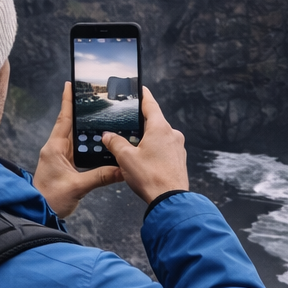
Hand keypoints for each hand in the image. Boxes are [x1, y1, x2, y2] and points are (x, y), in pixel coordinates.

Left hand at [32, 82, 122, 218]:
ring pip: (75, 136)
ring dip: (85, 126)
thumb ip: (101, 176)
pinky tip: (97, 141)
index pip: (64, 119)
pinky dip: (87, 142)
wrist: (38, 213)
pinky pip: (78, 149)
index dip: (67, 101)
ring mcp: (59, 157)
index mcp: (55, 148)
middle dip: (80, 109)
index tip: (70, 83)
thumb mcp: (78, 187)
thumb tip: (122, 169)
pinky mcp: (64, 166)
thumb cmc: (50, 199)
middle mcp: (56, 149)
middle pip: (70, 124)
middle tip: (91, 95)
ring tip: (98, 114)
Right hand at [102, 86, 189, 203]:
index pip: (151, 104)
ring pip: (160, 137)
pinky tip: (145, 161)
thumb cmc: (150, 177)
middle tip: (128, 124)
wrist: (170, 200)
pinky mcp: (179, 160)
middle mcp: (172, 134)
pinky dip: (154, 150)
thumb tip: (108, 136)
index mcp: (160, 128)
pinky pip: (165, 149)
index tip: (141, 88)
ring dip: (147, 139)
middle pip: (155, 122)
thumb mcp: (125, 158)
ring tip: (133, 147)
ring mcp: (178, 147)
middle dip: (141, 123)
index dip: (143, 95)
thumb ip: (115, 143)